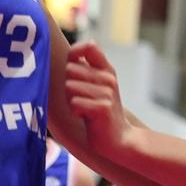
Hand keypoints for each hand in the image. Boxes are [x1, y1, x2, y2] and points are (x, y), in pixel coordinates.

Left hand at [64, 41, 134, 157]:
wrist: (117, 138)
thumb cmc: (100, 112)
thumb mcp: (97, 87)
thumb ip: (85, 71)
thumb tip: (69, 59)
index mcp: (107, 70)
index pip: (89, 47)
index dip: (74, 52)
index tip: (70, 66)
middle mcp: (108, 78)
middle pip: (72, 69)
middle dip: (68, 85)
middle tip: (79, 98)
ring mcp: (107, 93)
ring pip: (71, 86)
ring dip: (71, 100)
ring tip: (82, 108)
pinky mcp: (102, 108)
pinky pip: (75, 103)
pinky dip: (75, 111)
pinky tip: (85, 117)